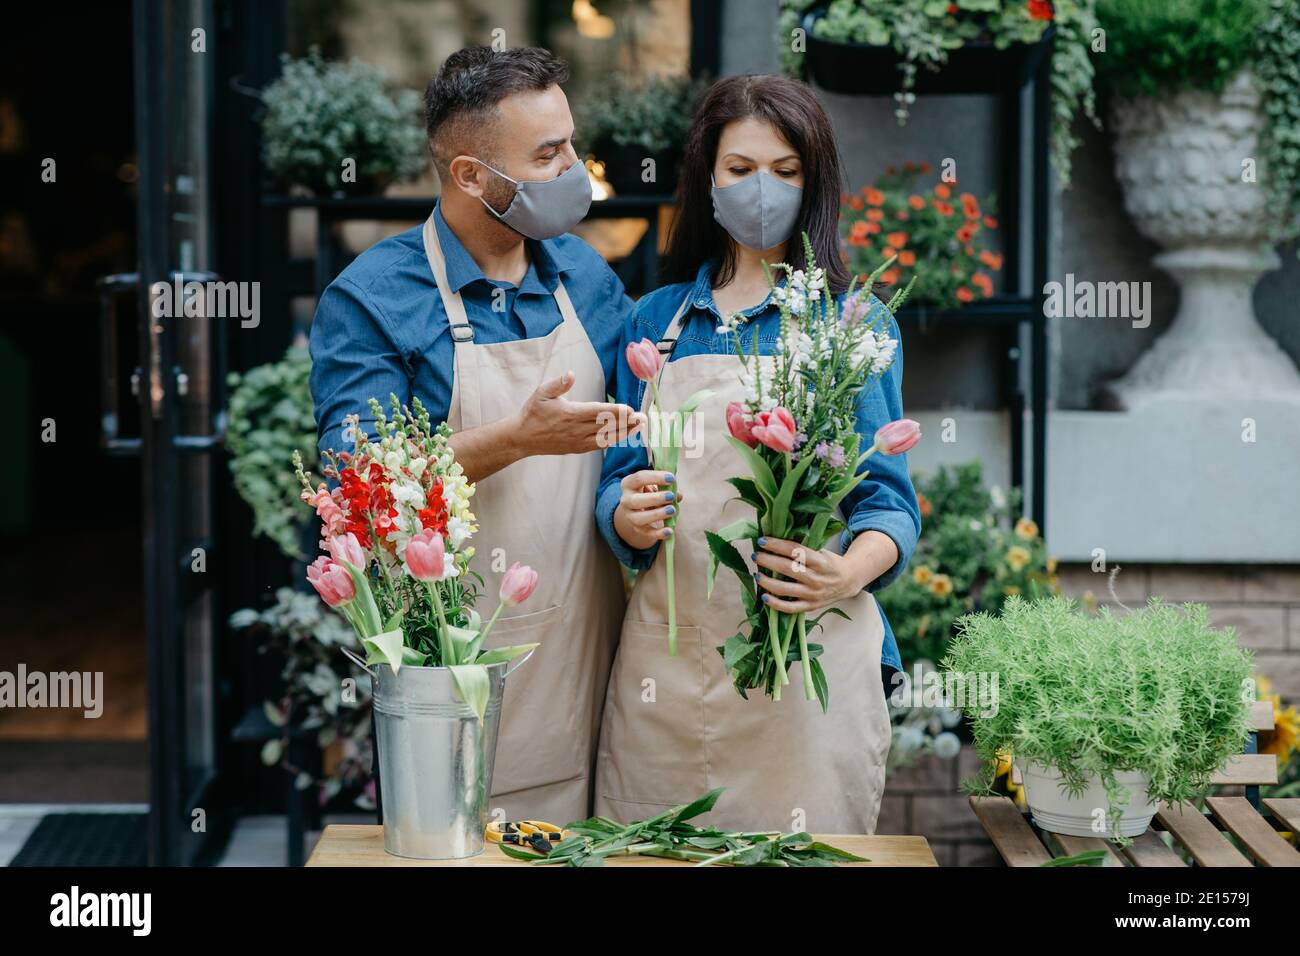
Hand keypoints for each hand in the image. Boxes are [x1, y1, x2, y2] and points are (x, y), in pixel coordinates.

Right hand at [515, 371, 642, 455]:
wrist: (523, 437)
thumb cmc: (533, 412)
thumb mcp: (542, 393)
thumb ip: (558, 384)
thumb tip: (571, 374)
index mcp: (570, 414)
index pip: (598, 412)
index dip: (615, 411)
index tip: (630, 409)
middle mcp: (576, 429)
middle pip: (606, 425)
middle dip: (627, 421)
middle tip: (644, 417)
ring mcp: (577, 441)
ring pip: (606, 437)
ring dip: (624, 432)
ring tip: (639, 426)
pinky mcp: (577, 449)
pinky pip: (599, 445)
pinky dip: (613, 440)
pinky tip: (624, 435)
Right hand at [614, 470, 685, 550]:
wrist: (639, 509)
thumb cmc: (650, 492)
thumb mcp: (656, 486)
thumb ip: (667, 488)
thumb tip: (678, 495)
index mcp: (629, 484)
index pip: (639, 478)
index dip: (655, 477)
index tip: (672, 478)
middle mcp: (626, 500)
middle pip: (635, 500)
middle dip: (655, 498)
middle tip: (671, 496)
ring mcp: (630, 516)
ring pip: (639, 518)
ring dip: (657, 514)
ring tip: (672, 510)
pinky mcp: (638, 529)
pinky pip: (647, 533)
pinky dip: (658, 533)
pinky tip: (670, 531)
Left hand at [752, 536, 859, 614]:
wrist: (849, 581)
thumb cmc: (830, 563)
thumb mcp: (821, 551)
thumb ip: (802, 549)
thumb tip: (774, 542)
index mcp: (820, 561)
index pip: (794, 550)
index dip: (776, 545)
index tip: (762, 541)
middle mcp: (817, 578)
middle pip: (787, 569)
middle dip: (768, 561)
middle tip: (756, 556)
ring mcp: (813, 594)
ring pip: (785, 589)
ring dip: (767, 582)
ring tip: (757, 574)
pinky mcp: (811, 606)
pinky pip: (790, 608)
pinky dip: (775, 604)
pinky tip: (764, 597)